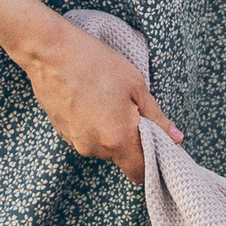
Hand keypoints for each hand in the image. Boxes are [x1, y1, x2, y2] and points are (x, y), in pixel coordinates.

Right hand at [18, 15, 182, 186]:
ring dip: (111, 131)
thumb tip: (176, 139)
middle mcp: (94, 148)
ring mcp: (75, 141)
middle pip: (122, 157)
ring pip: (103, 146)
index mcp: (117, 140)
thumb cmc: (96, 64)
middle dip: (132, 140)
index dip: (152, 164)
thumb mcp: (136, 86)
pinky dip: (93, 125)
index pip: (139, 173)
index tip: (158, 147)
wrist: (50, 52)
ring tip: (108, 99)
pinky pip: (86, 136)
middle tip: (133, 109)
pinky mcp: (62, 132)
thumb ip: (157, 118)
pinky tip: (91, 99)